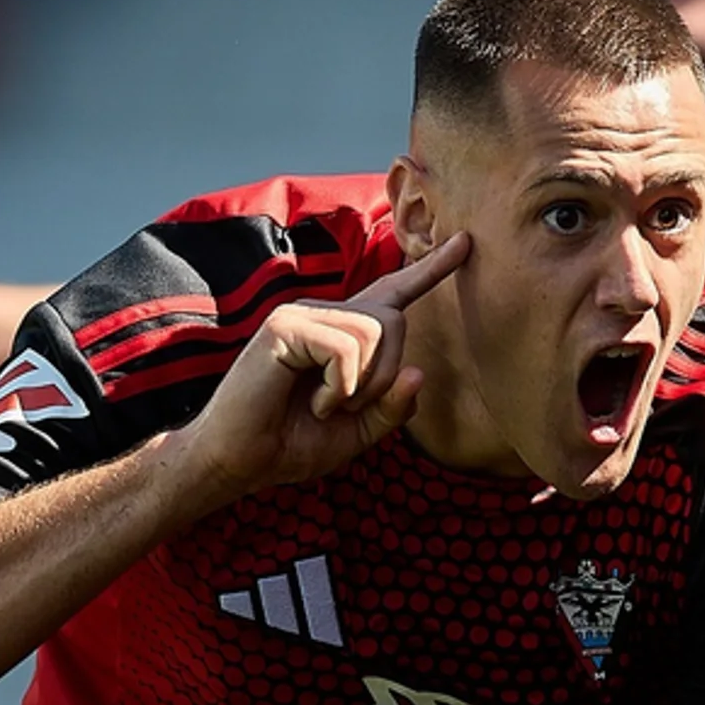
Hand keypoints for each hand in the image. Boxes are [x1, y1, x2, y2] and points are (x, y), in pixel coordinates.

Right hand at [184, 233, 469, 496]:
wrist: (239, 462)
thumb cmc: (290, 444)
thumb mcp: (358, 433)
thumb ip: (393, 408)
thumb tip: (419, 373)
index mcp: (345, 335)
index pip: (395, 294)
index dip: (431, 269)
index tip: (465, 242)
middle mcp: (326, 315)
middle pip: (396, 320)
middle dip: (385, 375)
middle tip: (345, 406)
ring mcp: (303, 314)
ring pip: (376, 331)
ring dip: (361, 386)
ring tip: (324, 404)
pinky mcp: (285, 326)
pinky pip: (346, 349)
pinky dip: (339, 387)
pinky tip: (312, 401)